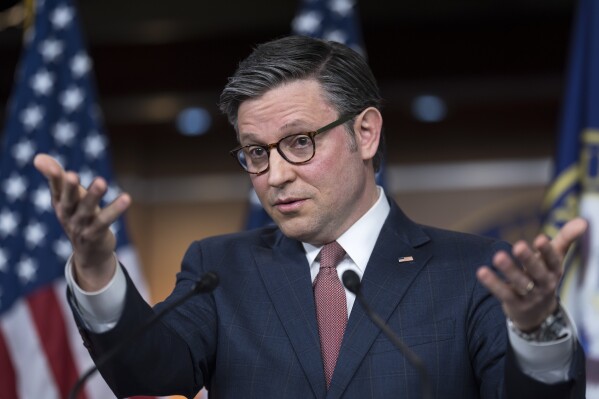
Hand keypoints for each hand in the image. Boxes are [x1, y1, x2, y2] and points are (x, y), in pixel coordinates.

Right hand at [33, 153, 131, 290]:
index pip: (56, 188)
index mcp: (61, 204)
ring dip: (93, 196)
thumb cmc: (79, 218)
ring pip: (87, 210)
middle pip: (68, 200)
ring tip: (101, 181)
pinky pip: (105, 221)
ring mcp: (81, 227)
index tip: (50, 165)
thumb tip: (38, 157)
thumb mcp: (67, 198)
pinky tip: (127, 198)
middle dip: (69, 188)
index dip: (53, 177)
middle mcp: (68, 215)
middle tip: (71, 174)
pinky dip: (115, 210)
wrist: (90, 253)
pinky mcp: (95, 235)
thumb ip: (57, 177)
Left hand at [476, 217, 586, 331]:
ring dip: (509, 270)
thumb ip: (566, 238)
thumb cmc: (544, 275)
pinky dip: (492, 283)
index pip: (553, 260)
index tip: (540, 238)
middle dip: (529, 259)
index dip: (547, 250)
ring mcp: (530, 296)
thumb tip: (583, 220)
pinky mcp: (515, 304)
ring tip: (497, 256)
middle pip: (537, 272)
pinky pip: (503, 293)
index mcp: (555, 270)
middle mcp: (545, 284)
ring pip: (520, 283)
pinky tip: (481, 271)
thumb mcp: (555, 258)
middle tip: (518, 245)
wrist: (536, 312)